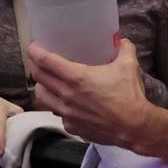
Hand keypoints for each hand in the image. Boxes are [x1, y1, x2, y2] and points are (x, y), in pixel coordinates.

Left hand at [25, 38, 167, 160]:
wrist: (133, 126)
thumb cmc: (129, 95)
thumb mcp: (129, 66)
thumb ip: (124, 49)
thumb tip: (122, 41)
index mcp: (77, 77)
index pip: (46, 61)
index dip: (35, 51)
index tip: (33, 46)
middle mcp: (66, 94)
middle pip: (39, 77)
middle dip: (34, 66)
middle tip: (38, 61)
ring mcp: (66, 112)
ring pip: (41, 97)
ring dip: (41, 87)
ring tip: (46, 82)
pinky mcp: (70, 126)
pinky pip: (57, 113)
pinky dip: (57, 105)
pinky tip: (66, 103)